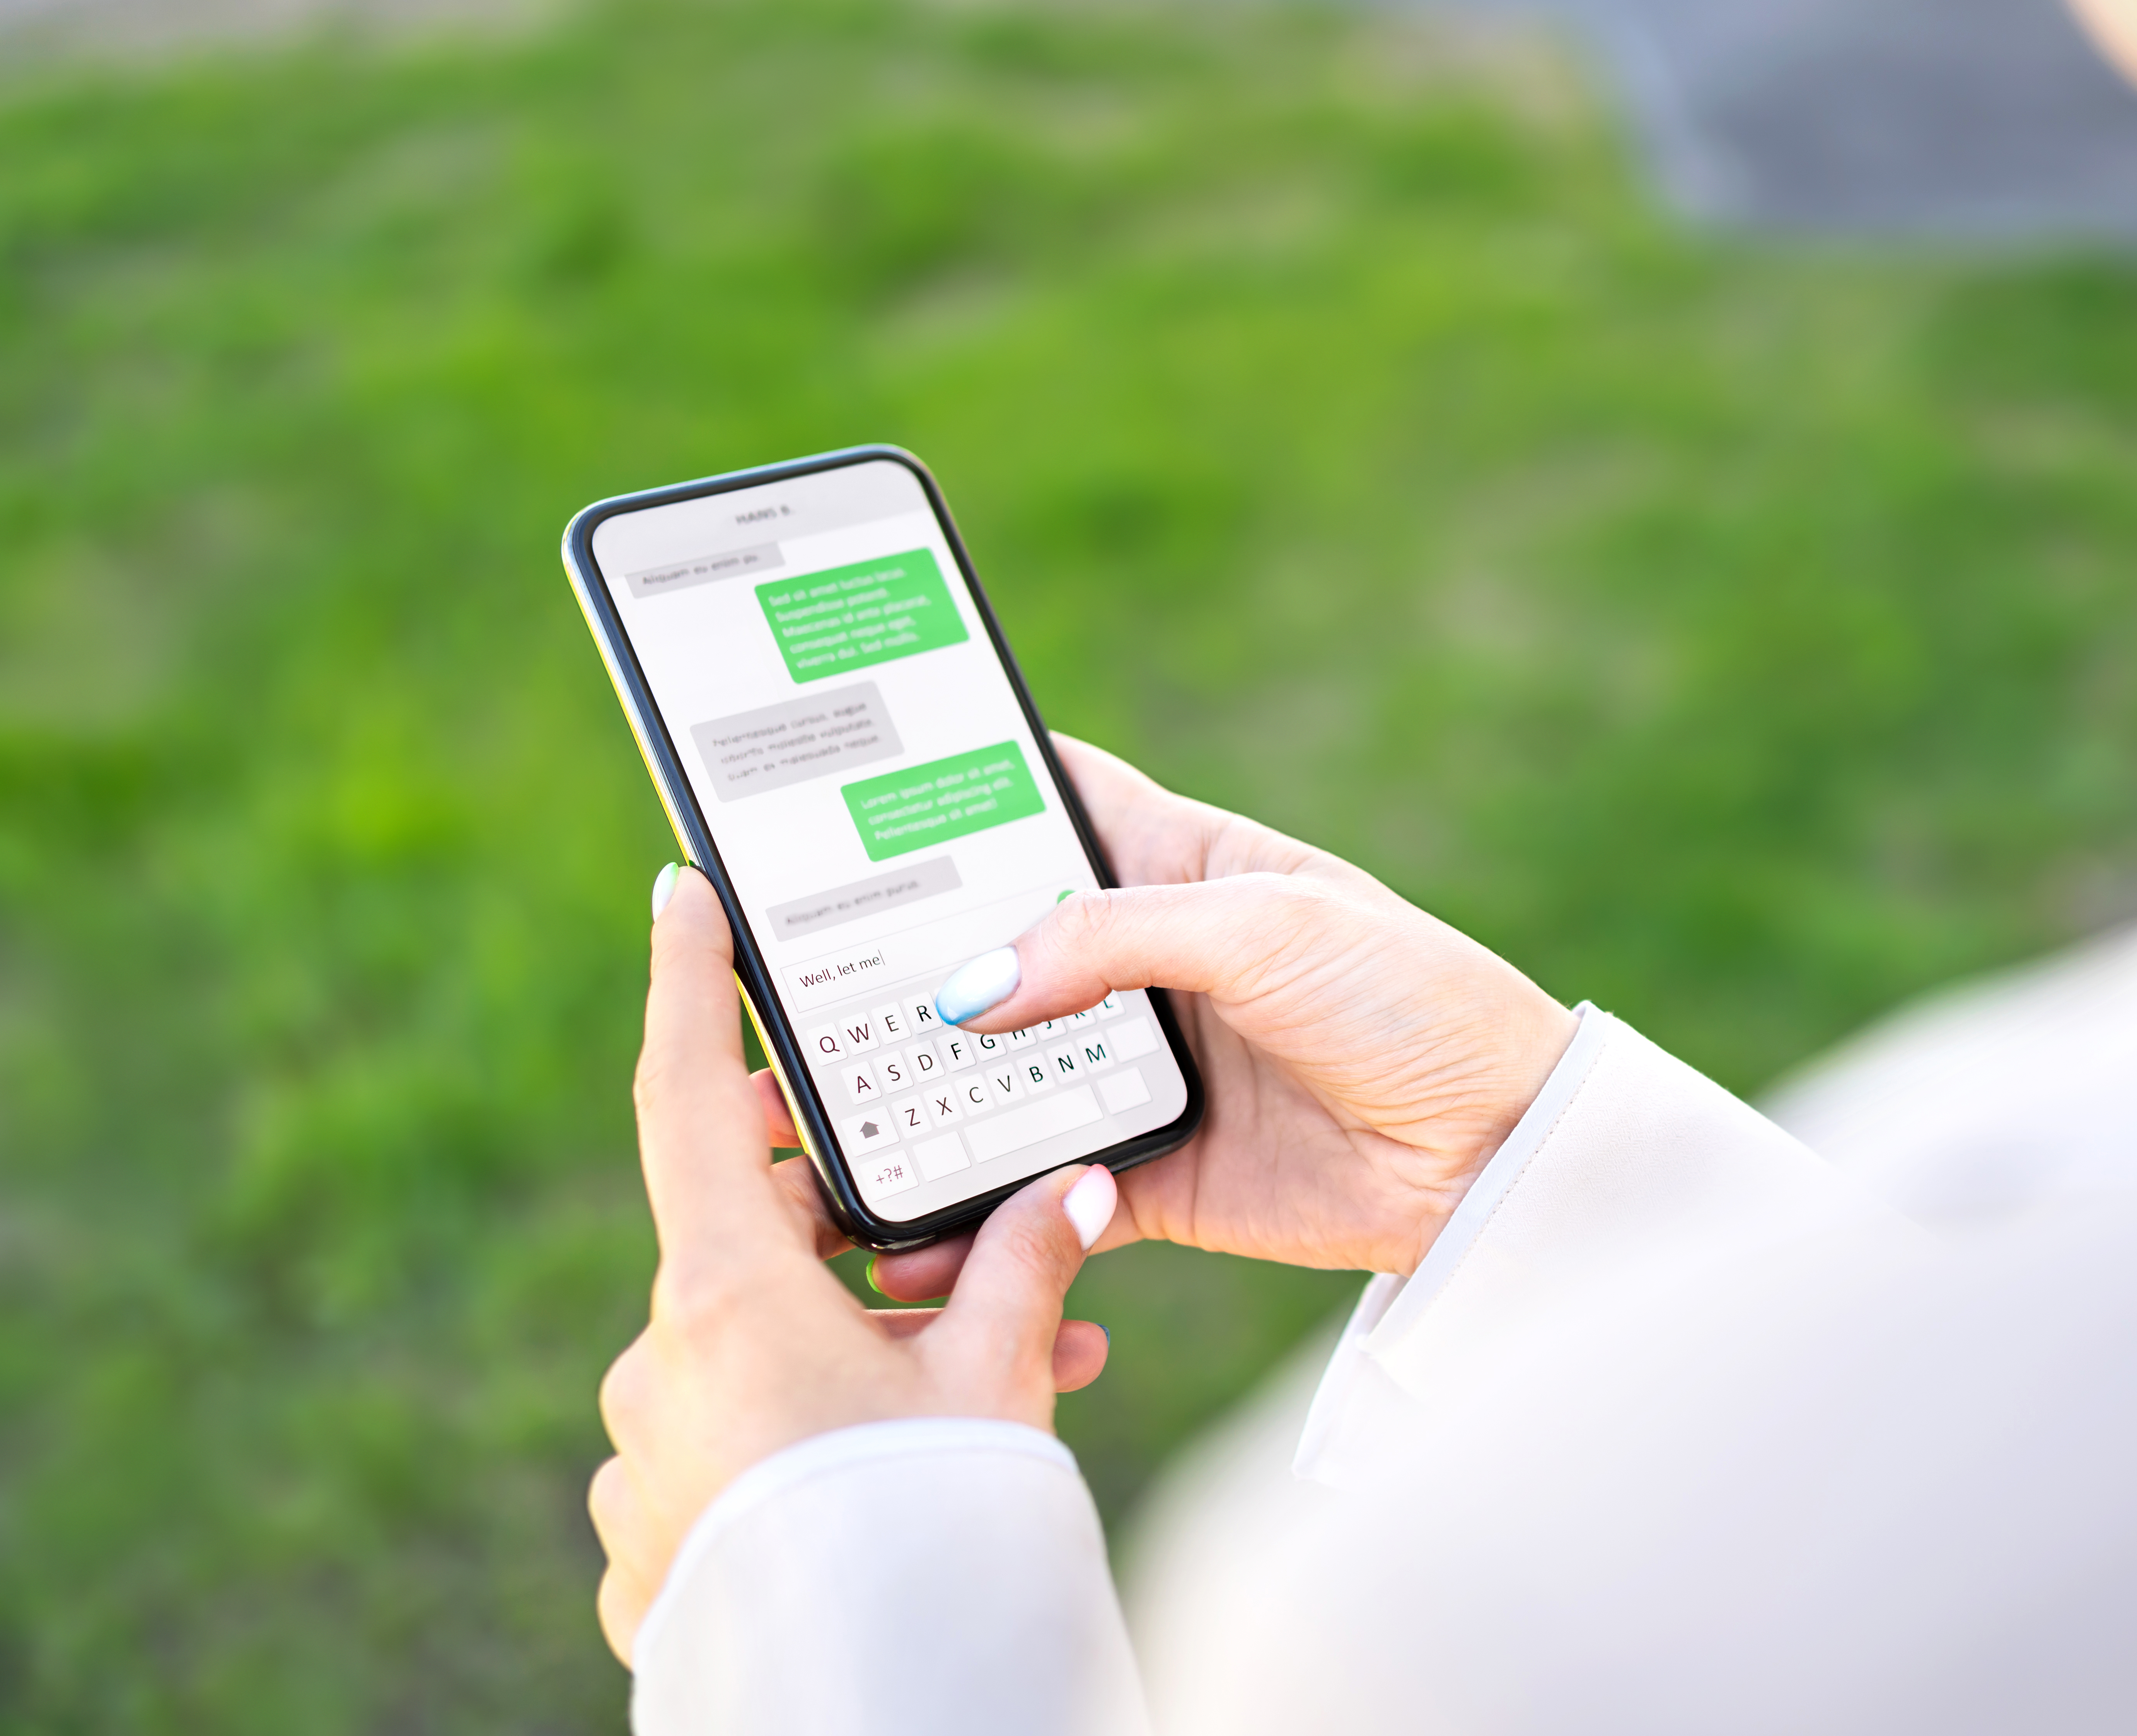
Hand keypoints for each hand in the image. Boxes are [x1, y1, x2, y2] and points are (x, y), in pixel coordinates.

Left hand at [589, 869, 1114, 1665]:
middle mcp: (657, 1364)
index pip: (688, 1096)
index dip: (688, 985)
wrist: (865, 1705)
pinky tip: (903, 1472)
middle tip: (968, 1225)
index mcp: (722, 1296)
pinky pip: (737, 1451)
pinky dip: (817, 1438)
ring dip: (869, 1350)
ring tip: (1006, 1373)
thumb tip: (1077, 1186)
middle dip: (870, 1236)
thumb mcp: (992, 1382)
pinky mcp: (653, 1541)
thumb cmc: (929, 1527)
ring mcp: (644, 1459)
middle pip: (754, 1243)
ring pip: (762, 1356)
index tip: (680, 896)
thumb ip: (1026, 1270)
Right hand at [877, 736, 1575, 1288]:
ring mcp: (1139, 1067)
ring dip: (918, 1088)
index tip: (842, 795)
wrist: (1498, 1152)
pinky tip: (904, 1220)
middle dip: (899, 961)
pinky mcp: (1148, 1172)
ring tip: (814, 1107)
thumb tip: (971, 991)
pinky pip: (1035, 1185)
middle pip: (990, 947)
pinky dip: (971, 1208)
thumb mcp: (1269, 927)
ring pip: (995, 1073)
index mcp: (1178, 866)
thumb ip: (1113, 939)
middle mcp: (1142, 962)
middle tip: (788, 977)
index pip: (1043, 803)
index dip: (949, 793)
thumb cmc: (1411, 1001)